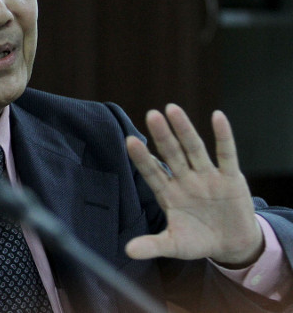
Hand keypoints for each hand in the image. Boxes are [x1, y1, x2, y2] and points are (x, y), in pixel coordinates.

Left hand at [125, 104, 262, 266]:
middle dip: (162, 135)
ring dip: (185, 129)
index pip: (152, 172)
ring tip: (172, 108)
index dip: (142, 157)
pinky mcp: (230, 178)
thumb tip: (127, 251)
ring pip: (194, 148)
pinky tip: (217, 116)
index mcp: (169, 193)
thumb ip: (153, 245)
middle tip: (151, 114)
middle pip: (171, 154)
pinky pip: (226, 154)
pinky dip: (223, 135)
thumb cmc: (198, 240)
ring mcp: (207, 176)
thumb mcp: (175, 245)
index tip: (129, 141)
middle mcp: (185, 180)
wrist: (231, 244)